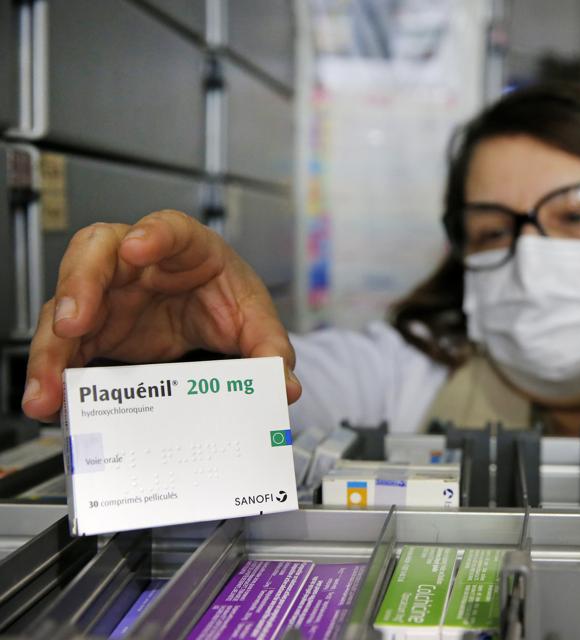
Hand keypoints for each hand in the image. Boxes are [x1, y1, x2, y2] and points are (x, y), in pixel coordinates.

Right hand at [21, 210, 300, 421]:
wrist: (212, 313)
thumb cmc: (225, 295)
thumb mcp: (254, 318)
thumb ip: (270, 348)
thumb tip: (284, 385)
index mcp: (186, 246)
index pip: (169, 228)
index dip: (153, 235)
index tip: (139, 249)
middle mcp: (136, 262)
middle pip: (96, 254)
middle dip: (80, 284)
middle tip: (76, 321)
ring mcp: (108, 293)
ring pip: (67, 304)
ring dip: (53, 345)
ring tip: (50, 384)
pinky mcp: (93, 328)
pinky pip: (64, 346)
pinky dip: (53, 373)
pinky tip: (50, 399)